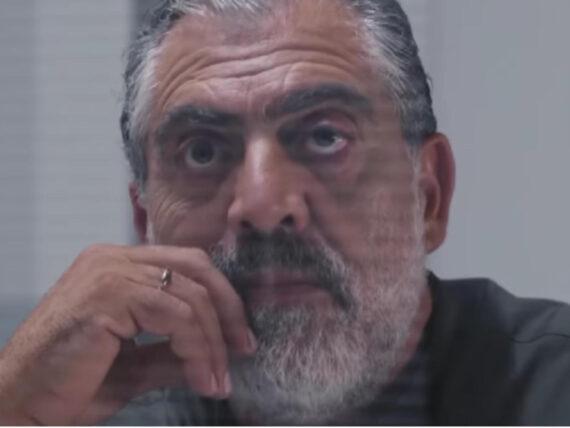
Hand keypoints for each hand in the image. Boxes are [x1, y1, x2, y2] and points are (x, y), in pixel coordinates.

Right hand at [0, 244, 254, 424]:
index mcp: (118, 265)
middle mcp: (114, 258)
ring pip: (190, 295)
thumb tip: (215, 352)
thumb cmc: (70, 385)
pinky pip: (175, 315)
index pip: (186, 264)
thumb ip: (172, 351)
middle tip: (242, 350)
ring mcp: (110, 272)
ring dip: (212, 342)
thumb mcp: (136, 365)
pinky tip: (200, 376)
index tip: (238, 338)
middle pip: (196, 268)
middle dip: (227, 311)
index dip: (221, 297)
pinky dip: (196, 348)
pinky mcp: (108, 294)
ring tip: (217, 380)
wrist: (20, 404)